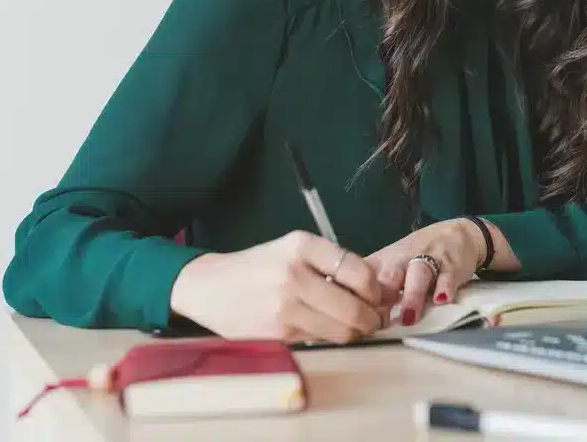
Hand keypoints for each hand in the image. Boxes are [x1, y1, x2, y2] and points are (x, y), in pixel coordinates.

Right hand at [169, 230, 386, 343]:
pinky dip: (329, 336)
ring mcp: (285, 308)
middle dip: (371, 318)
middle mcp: (293, 275)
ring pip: (340, 331)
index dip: (375, 290)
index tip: (376, 295)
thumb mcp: (293, 249)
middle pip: (354, 309)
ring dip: (355, 332)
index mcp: (302, 246)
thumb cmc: (258, 267)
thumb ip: (332, 264)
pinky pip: (320, 340)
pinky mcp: (278, 335)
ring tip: (353, 324)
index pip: (359, 272)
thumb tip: (377, 291)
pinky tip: (323, 326)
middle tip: (374, 318)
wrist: (209, 287)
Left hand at [364, 218, 487, 327]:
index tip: (357, 321)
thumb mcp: (390, 267)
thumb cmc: (416, 257)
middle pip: (387, 275)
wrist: (455, 234)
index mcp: (382, 262)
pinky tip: (442, 299)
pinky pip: (447, 275)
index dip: (359, 300)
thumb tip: (355, 323)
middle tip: (377, 323)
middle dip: (381, 297)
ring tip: (408, 318)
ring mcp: (427, 260)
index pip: (363, 279)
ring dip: (412, 296)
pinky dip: (445, 287)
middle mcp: (402, 259)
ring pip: (418, 275)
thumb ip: (374, 293)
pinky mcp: (451, 265)